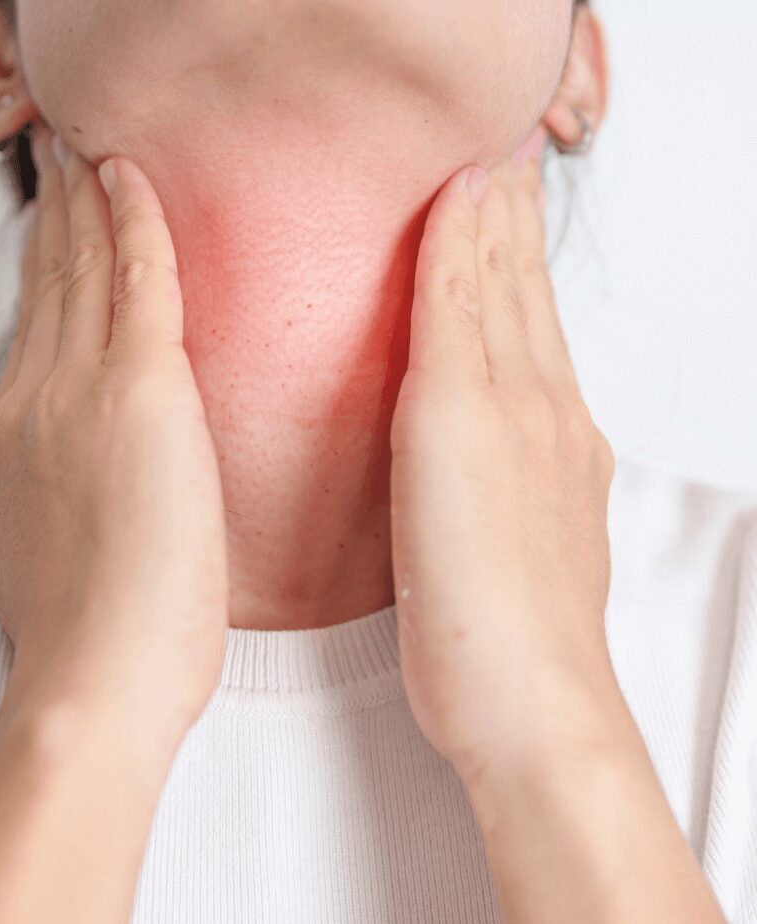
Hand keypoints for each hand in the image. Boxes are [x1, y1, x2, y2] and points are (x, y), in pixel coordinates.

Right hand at [0, 130, 228, 736]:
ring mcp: (77, 393)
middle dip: (51, 219)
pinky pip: (136, 278)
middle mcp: (30, 405)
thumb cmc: (86, 650)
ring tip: (87, 152)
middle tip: (59, 161)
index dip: (36, 276)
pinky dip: (131, 219)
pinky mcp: (138, 391)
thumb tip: (60, 486)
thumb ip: (44, 502)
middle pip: (44, 288)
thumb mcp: (39, 558)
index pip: (29, 338)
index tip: (46, 236)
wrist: (89, 681)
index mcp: (9, 446)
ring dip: (83, 201)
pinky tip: (129, 176)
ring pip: (81, 269)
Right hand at [390, 151, 627, 784]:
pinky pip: (513, 415)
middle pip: (520, 304)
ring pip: (520, 357)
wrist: (520, 701)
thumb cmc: (479, 584)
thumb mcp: (452, 421)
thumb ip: (458, 309)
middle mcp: (544, 419)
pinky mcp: (518, 519)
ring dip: (499, 296)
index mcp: (524, 385)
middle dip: (500, 238)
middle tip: (484, 181)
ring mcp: (539, 472)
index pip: (503, 267)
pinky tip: (475, 382)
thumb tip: (470, 199)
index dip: (486, 207)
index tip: (474, 152)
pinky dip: (493, 369)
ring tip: (478, 254)